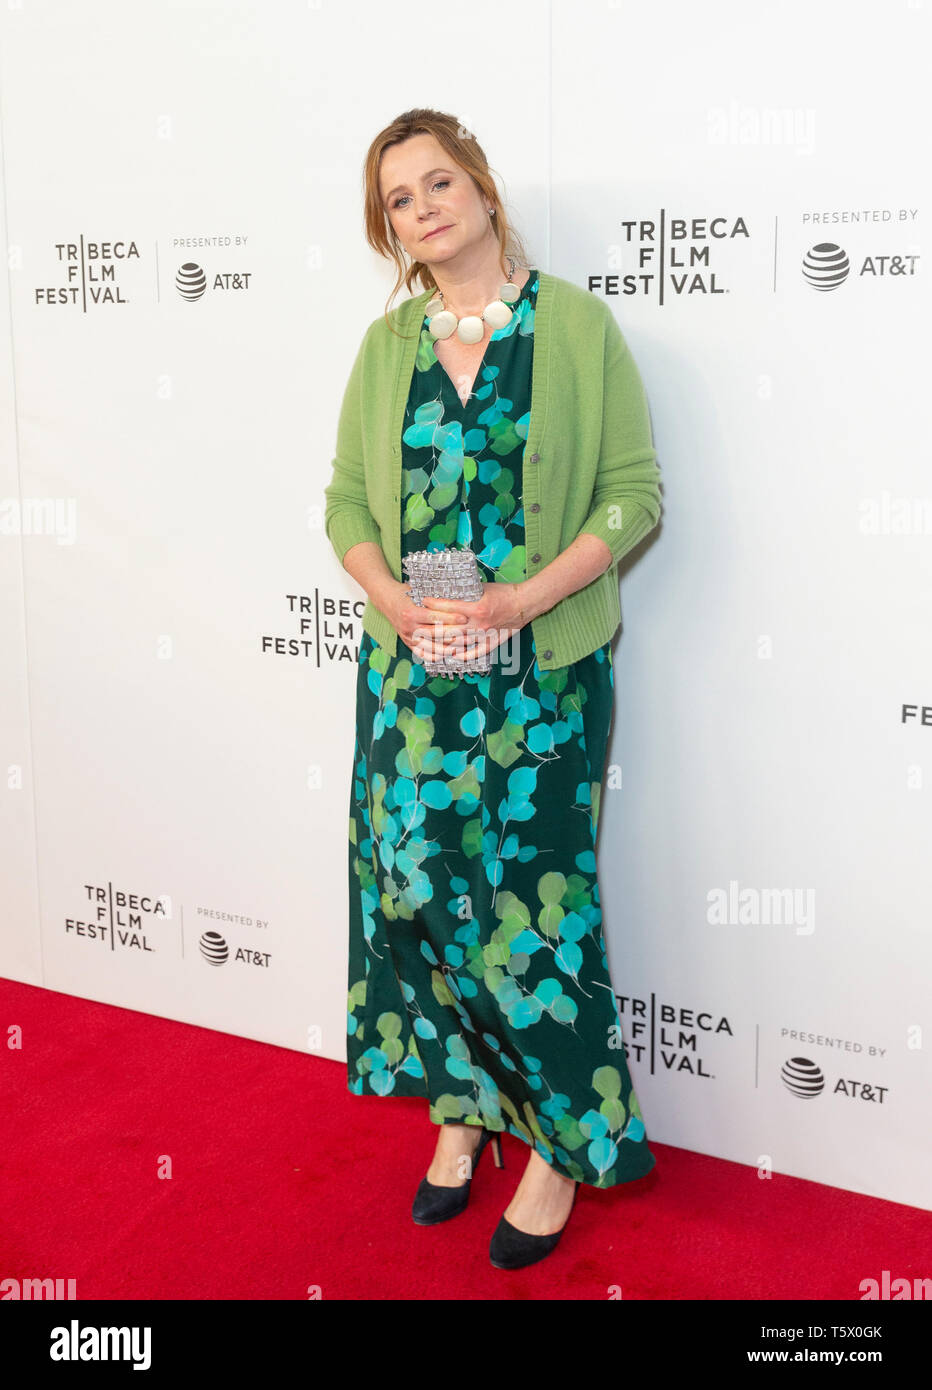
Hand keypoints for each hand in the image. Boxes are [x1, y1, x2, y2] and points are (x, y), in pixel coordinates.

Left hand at [407, 580, 527, 666]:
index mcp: (476, 607)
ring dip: (444, 643)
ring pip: (459, 642)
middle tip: (421, 624)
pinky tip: (452, 654)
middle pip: (450, 628)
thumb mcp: (483, 588)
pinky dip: (462, 655)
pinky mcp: (491, 642)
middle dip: (433, 626)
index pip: (449, 607)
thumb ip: (467, 593)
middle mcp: (479, 623)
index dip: (434, 604)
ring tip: (430, 641)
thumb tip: (449, 591)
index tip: (424, 601)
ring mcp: (485, 635)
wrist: (524, 603)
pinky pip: (474, 652)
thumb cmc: (505, 593)